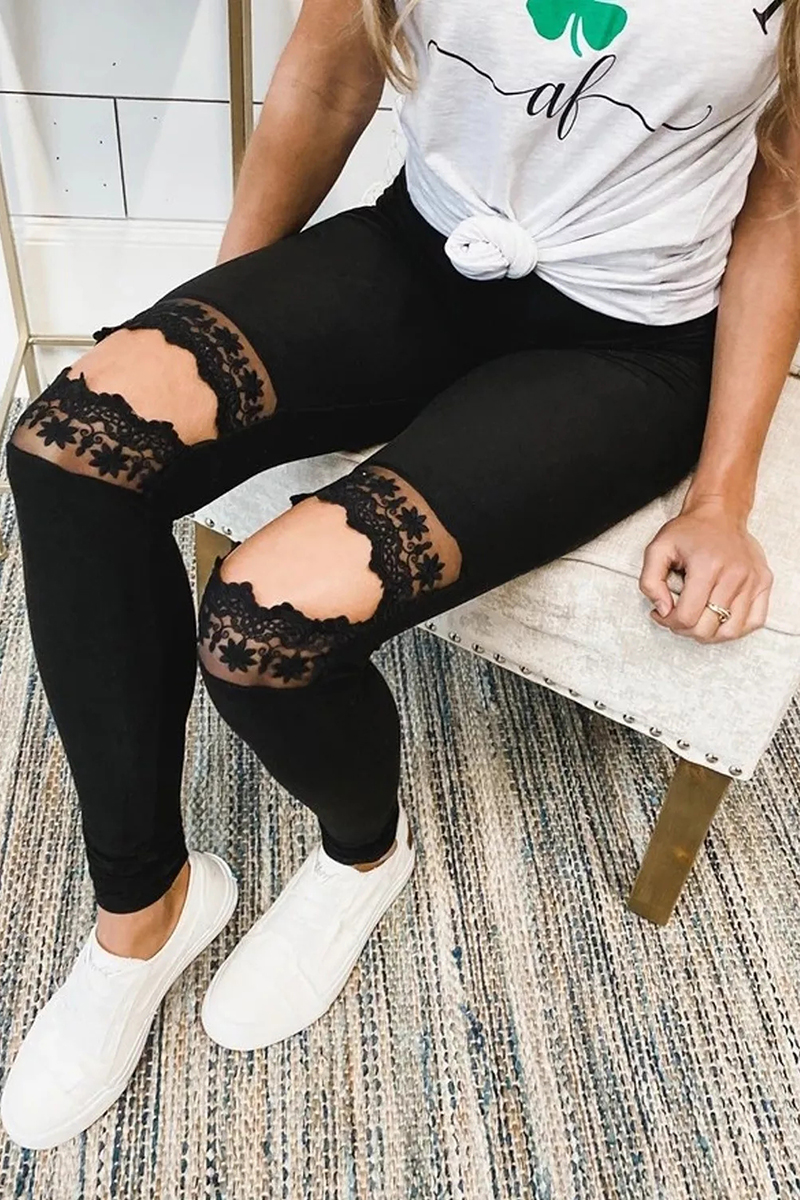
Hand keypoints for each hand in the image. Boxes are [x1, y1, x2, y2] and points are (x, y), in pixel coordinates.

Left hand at [638, 497, 773, 642]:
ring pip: (731, 631)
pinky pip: (754, 621)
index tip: (662, 613)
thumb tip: (663, 610)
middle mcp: (734, 574)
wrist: (720, 513)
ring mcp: (752, 580)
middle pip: (708, 628)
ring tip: (697, 620)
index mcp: (707, 566)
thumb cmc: (690, 531)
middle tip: (677, 617)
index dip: (669, 622)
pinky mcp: (764, 583)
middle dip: (686, 629)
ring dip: (710, 634)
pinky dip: (735, 628)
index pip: (687, 616)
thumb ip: (650, 582)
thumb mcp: (658, 549)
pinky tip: (720, 618)